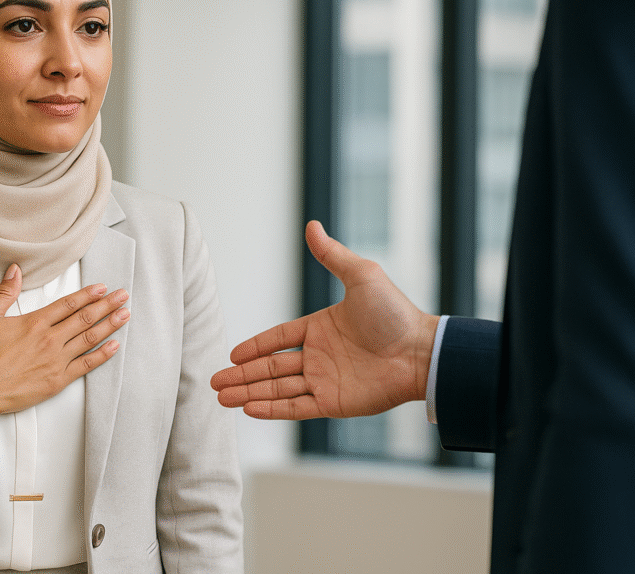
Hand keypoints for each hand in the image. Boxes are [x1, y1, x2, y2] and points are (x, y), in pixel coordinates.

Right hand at [0, 264, 129, 440]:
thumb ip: (5, 293)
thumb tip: (15, 269)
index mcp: (35, 322)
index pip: (68, 304)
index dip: (88, 294)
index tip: (102, 288)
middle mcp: (49, 339)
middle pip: (84, 318)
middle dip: (106, 305)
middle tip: (123, 295)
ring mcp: (56, 360)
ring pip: (89, 338)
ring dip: (109, 325)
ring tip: (125, 314)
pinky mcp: (57, 380)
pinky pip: (86, 365)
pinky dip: (102, 355)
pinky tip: (115, 346)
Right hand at [211, 221, 437, 419]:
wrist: (420, 352)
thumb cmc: (396, 313)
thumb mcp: (361, 276)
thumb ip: (332, 255)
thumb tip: (312, 225)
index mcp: (319, 329)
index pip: (277, 339)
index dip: (254, 347)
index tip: (231, 354)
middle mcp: (318, 356)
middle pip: (270, 367)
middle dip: (241, 375)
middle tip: (214, 382)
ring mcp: (324, 381)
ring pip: (276, 388)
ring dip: (248, 393)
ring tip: (221, 398)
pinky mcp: (333, 403)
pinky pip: (295, 407)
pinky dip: (272, 408)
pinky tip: (249, 408)